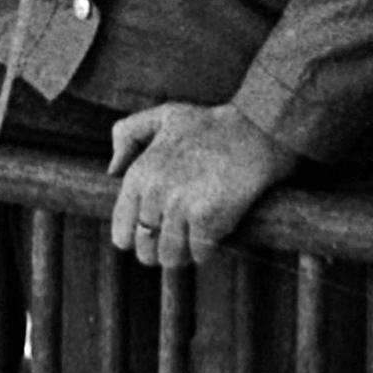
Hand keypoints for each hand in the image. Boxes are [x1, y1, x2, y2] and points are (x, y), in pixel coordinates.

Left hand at [106, 101, 301, 267]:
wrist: (259, 128)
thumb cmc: (213, 123)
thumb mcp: (164, 115)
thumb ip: (129, 133)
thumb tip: (112, 171)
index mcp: (139, 174)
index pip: (121, 235)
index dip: (140, 238)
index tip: (158, 231)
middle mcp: (155, 193)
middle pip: (146, 252)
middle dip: (163, 249)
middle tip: (183, 234)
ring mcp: (181, 207)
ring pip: (171, 258)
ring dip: (186, 253)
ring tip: (199, 235)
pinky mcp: (208, 218)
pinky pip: (200, 254)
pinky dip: (210, 248)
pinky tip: (219, 228)